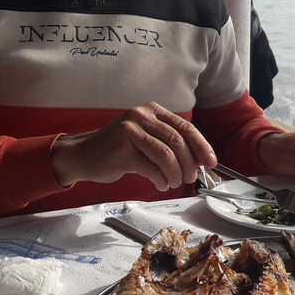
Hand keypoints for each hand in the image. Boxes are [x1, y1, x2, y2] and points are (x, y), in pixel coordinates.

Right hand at [50, 102, 214, 189]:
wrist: (83, 155)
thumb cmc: (119, 149)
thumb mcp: (147, 138)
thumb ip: (170, 144)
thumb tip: (199, 160)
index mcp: (152, 111)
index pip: (185, 128)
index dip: (202, 146)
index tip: (211, 162)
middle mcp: (141, 116)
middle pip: (178, 142)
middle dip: (189, 164)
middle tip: (190, 178)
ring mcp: (130, 131)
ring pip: (166, 155)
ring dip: (175, 174)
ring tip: (174, 182)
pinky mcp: (121, 150)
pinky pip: (151, 168)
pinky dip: (161, 179)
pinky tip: (160, 183)